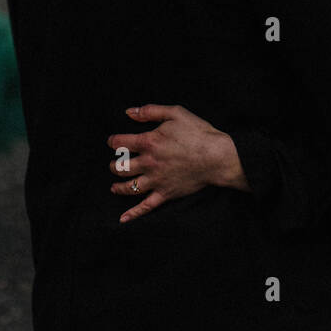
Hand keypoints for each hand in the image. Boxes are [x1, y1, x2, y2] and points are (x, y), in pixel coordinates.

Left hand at [107, 103, 244, 223]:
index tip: (112, 141)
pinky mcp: (165, 193)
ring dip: (118, 187)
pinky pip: (146, 206)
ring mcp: (156, 180)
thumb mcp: (176, 113)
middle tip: (114, 164)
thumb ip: (150, 111)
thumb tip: (129, 112)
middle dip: (113, 165)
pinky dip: (133, 214)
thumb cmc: (199, 133)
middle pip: (120, 167)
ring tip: (114, 186)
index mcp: (149, 142)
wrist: (217, 156)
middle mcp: (148, 163)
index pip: (120, 143)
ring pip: (129, 187)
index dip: (113, 141)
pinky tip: (123, 219)